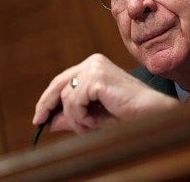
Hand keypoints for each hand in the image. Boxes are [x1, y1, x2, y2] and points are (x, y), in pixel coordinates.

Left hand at [32, 53, 179, 133]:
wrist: (151, 114)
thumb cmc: (128, 113)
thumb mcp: (94, 115)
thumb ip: (73, 115)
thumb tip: (49, 121)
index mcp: (95, 66)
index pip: (64, 80)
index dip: (49, 98)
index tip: (40, 116)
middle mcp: (93, 62)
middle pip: (59, 83)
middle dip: (47, 105)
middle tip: (39, 122)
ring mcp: (94, 68)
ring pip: (66, 97)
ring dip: (75, 118)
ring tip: (91, 126)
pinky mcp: (96, 79)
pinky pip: (74, 103)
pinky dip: (81, 117)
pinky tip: (95, 121)